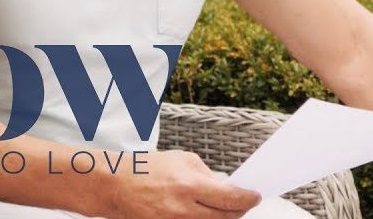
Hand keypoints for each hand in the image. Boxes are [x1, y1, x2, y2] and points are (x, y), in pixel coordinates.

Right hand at [103, 150, 260, 218]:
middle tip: (246, 204)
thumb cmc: (151, 168)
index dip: (249, 199)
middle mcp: (184, 210)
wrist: (116, 186)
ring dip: (223, 218)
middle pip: (226, 218)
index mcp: (191, 186)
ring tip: (229, 209)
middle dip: (240, 211)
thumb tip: (228, 189)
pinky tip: (209, 213)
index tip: (256, 196)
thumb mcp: (184, 160)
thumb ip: (208, 176)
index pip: (231, 199)